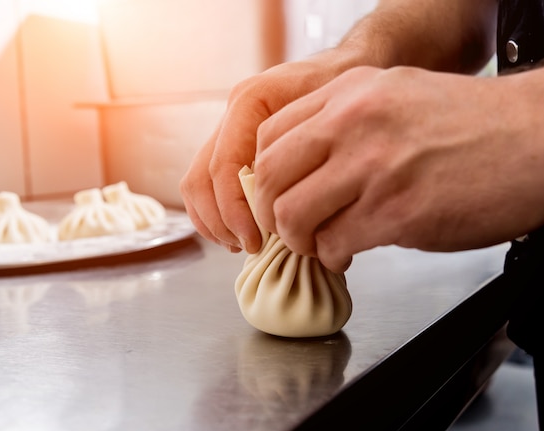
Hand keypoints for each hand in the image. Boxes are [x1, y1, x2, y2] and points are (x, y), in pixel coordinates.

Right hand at [179, 50, 357, 253]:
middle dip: (221, 221)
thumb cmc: (346, 90)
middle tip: (250, 247)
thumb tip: (285, 213)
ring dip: (214, 221)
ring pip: (197, 184)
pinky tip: (240, 232)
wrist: (345, 70)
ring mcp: (229, 131)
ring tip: (243, 244)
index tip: (256, 240)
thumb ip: (303, 155)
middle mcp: (232, 115)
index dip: (234, 211)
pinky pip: (207, 185)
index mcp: (250, 102)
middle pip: (201, 178)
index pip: (223, 167)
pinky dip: (217, 213)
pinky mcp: (233, 148)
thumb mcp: (336, 116)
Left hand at [255, 64, 543, 271]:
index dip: (261, 177)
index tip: (274, 197)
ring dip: (301, 240)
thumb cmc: (478, 123)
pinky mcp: (396, 212)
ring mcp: (373, 167)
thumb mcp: (400, 97)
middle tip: (289, 229)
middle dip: (272, 213)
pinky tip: (350, 252)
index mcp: (351, 92)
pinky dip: (333, 256)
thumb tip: (311, 168)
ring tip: (322, 243)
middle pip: (270, 178)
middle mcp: (353, 123)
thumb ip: (348, 125)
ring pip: (293, 216)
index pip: (268, 136)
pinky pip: (333, 244)